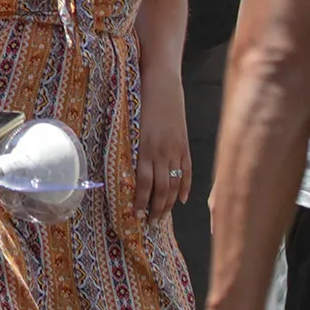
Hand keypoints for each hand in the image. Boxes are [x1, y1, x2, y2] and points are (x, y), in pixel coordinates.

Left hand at [136, 84, 191, 219]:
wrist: (160, 85)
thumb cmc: (138, 104)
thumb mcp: (129, 127)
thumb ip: (129, 148)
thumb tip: (123, 169)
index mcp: (144, 149)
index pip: (143, 184)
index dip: (141, 202)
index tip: (136, 216)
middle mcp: (161, 152)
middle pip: (160, 189)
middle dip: (156, 209)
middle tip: (151, 224)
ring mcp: (176, 150)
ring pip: (174, 184)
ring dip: (169, 203)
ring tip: (163, 217)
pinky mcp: (185, 145)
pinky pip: (186, 171)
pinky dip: (185, 186)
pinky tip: (182, 199)